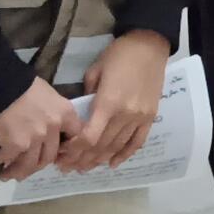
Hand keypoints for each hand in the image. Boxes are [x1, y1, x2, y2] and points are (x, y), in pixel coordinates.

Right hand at [0, 75, 82, 181]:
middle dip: (39, 164)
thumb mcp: (50, 96)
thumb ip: (56, 115)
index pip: (76, 137)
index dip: (67, 148)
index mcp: (66, 114)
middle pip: (51, 155)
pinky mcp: (16, 144)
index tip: (59, 154)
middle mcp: (53, 129)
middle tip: (31, 166)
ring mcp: (35, 139)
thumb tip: (54, 131)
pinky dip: (0, 163)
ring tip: (10, 174)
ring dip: (20, 171)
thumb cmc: (25, 85)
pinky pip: (9, 159)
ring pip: (31, 164)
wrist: (1, 82)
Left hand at [71, 31, 169, 169]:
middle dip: (82, 159)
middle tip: (68, 167)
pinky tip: (112, 163)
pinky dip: (124, 155)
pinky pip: (137, 142)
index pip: (89, 136)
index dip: (74, 150)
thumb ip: (87, 95)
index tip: (63, 154)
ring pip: (117, 147)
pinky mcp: (150, 117)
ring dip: (99, 160)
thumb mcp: (95, 71)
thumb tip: (82, 113)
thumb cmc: (118, 54)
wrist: (149, 46)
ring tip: (85, 167)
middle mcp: (124, 114)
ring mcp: (139, 118)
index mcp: (107, 103)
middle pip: (101, 146)